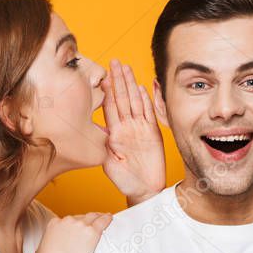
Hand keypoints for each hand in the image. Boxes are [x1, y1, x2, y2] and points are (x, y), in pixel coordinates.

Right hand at [34, 213, 112, 252]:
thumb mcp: (41, 251)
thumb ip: (48, 244)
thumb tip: (50, 248)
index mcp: (54, 224)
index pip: (67, 220)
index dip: (74, 225)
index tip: (77, 228)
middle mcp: (67, 221)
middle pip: (80, 217)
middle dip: (86, 221)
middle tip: (92, 225)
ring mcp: (80, 225)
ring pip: (92, 216)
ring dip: (98, 217)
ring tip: (103, 218)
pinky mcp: (92, 232)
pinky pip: (102, 221)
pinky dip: (107, 218)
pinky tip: (110, 218)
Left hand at [100, 59, 165, 203]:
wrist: (144, 190)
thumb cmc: (125, 180)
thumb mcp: (109, 163)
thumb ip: (104, 147)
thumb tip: (99, 131)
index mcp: (114, 133)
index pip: (109, 107)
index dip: (106, 91)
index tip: (101, 75)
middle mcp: (127, 128)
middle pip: (122, 99)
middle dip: (118, 80)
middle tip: (114, 61)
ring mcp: (140, 129)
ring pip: (135, 102)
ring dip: (131, 85)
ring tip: (127, 68)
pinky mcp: (153, 134)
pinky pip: (149, 114)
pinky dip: (146, 101)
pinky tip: (143, 88)